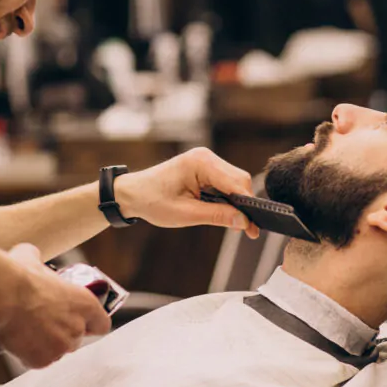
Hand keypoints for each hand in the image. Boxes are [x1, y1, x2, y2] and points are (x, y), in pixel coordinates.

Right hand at [0, 243, 111, 368]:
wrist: (1, 295)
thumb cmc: (19, 276)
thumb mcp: (33, 257)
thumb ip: (40, 261)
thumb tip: (31, 255)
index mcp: (85, 304)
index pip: (102, 324)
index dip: (91, 323)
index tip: (81, 321)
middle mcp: (77, 328)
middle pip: (76, 339)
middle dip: (62, 333)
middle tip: (44, 323)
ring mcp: (60, 347)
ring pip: (56, 351)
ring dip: (46, 345)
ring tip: (27, 331)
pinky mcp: (41, 360)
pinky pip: (38, 361)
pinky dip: (29, 354)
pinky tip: (18, 340)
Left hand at [114, 147, 260, 238]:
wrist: (132, 193)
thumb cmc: (151, 200)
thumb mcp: (186, 214)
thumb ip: (217, 216)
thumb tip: (244, 222)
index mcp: (201, 163)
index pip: (236, 183)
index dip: (248, 206)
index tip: (254, 227)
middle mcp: (206, 157)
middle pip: (239, 181)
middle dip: (244, 205)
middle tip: (246, 230)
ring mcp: (205, 161)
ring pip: (234, 182)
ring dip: (235, 202)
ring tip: (232, 223)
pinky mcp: (204, 168)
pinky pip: (225, 183)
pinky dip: (227, 198)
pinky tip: (223, 212)